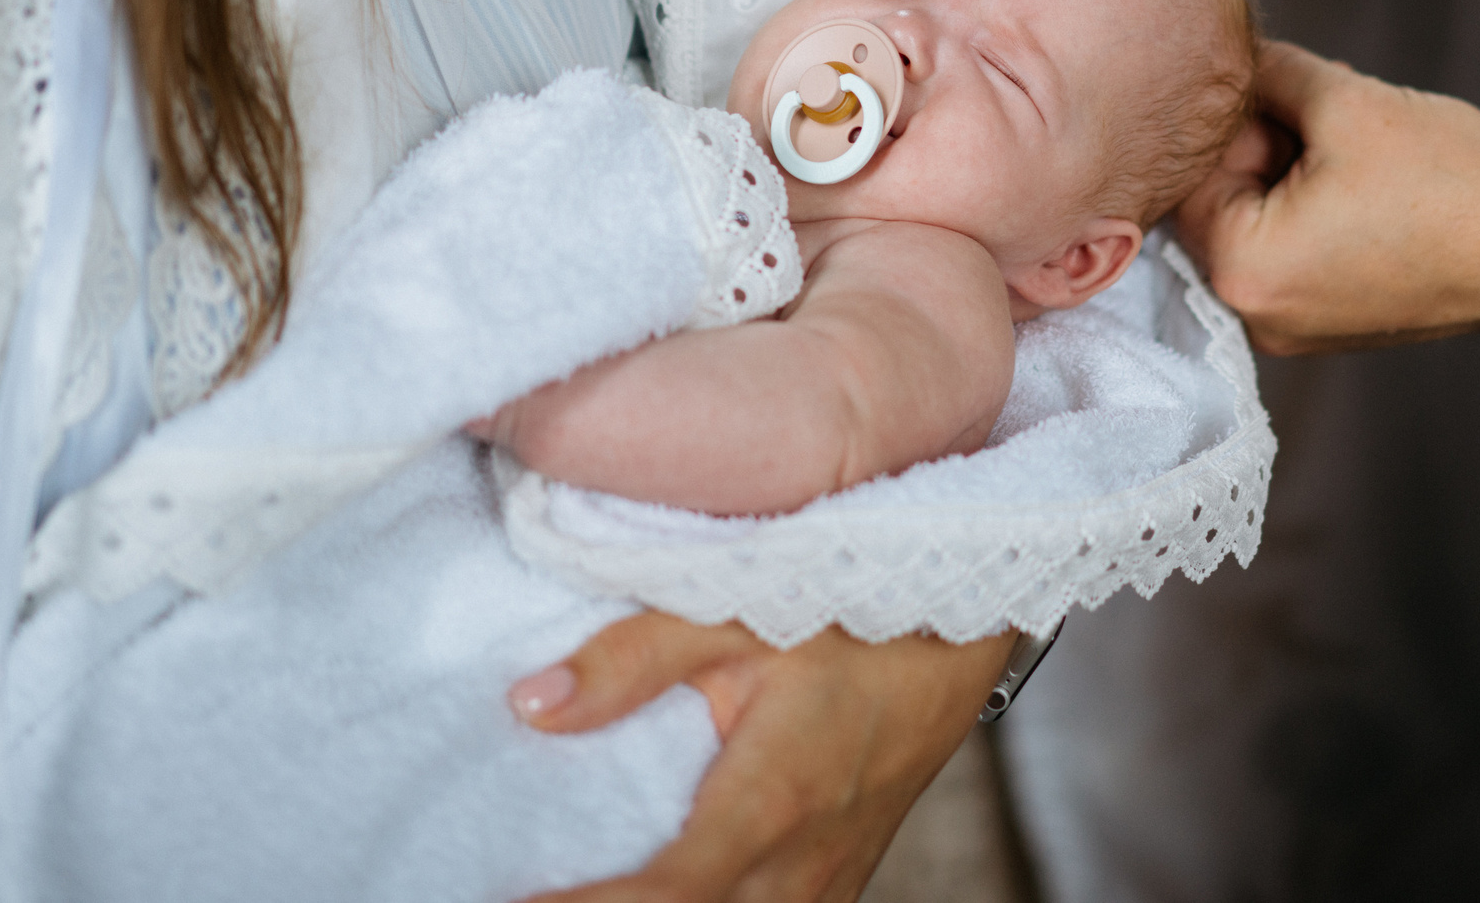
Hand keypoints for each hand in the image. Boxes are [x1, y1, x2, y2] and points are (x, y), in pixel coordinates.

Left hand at [514, 612, 1012, 901]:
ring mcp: (828, 879)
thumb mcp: (737, 608)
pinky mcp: (838, 877)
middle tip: (529, 893)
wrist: (964, 622)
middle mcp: (804, 861)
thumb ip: (633, 656)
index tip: (516, 902)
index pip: (665, 896)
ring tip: (588, 888)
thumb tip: (531, 705)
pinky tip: (668, 890)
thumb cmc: (853, 606)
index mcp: (773, 800)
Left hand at [1176, 41, 1479, 355]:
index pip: (1190, 178)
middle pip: (1220, 207)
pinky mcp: (1328, 325)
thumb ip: (1271, 74)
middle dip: (1261, 149)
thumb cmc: (1445, 181)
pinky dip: (1311, 214)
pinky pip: (1293, 257)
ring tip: (1346, 145)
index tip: (1279, 93)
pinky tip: (1360, 182)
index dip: (1232, 122)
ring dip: (1288, 177)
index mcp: (1241, 269)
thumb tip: (1239, 57)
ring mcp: (1293, 329)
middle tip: (1317, 112)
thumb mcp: (1344, 101)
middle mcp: (1255, 315)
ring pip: (1259, 227)